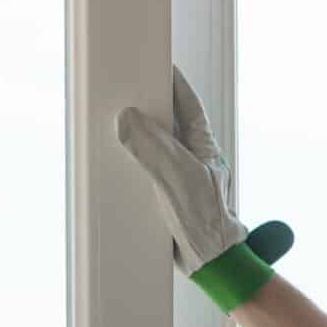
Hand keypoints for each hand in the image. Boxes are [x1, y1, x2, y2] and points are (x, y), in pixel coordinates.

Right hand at [116, 65, 292, 311]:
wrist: (211, 261)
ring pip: (156, 147)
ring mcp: (181, 176)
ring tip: (116, 125)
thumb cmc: (207, 220)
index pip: (188, 104)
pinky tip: (118, 164)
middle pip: (169, 122)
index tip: (158, 65)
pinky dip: (131, 164)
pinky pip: (146, 171)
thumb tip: (128, 119)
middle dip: (150, 107)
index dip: (174, 83)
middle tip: (128, 91)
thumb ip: (154, 148)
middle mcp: (193, 157)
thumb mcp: (179, 178)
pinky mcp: (167, 194)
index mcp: (203, 145)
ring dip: (137, 137)